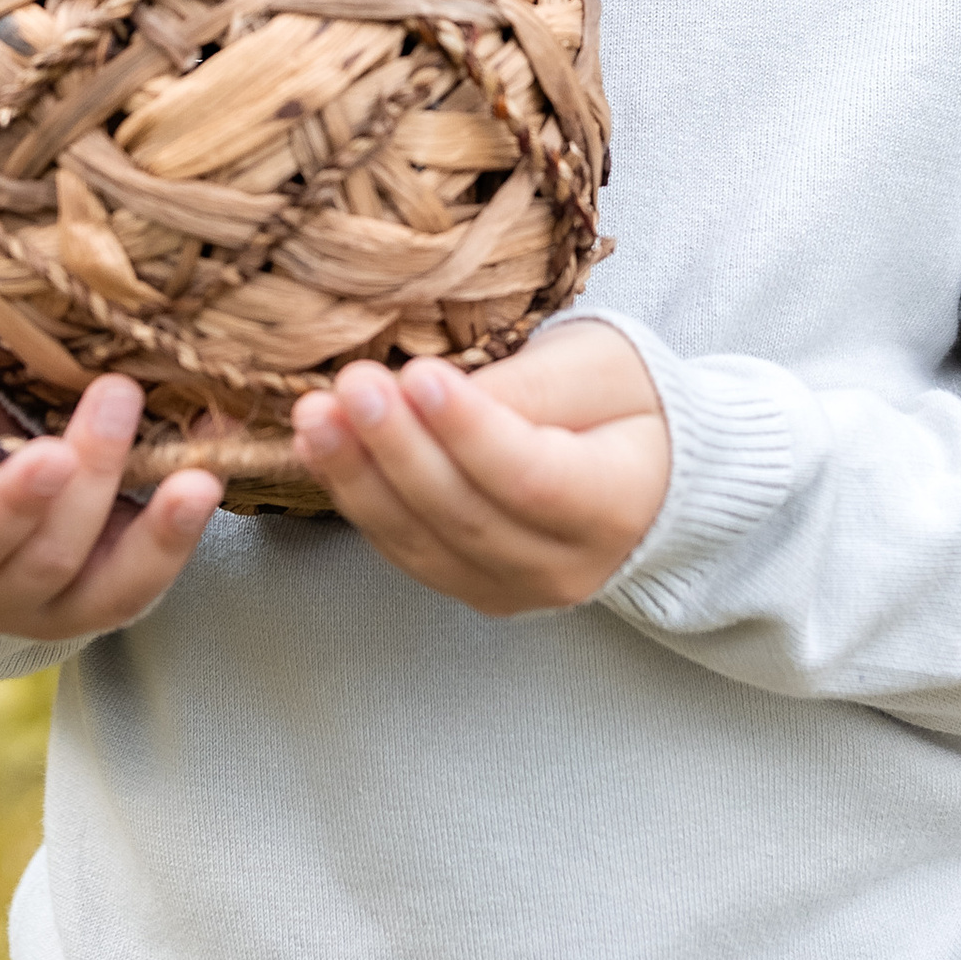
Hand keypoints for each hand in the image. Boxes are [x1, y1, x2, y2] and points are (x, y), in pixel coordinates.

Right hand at [0, 332, 220, 641]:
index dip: (9, 504)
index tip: (53, 455)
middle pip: (45, 558)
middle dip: (92, 480)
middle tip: (120, 397)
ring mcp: (50, 606)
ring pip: (109, 590)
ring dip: (158, 533)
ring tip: (197, 476)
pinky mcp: (106, 594)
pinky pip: (148, 580)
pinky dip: (184, 531)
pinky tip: (213, 472)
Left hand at [293, 322, 669, 615]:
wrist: (644, 470)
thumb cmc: (627, 404)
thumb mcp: (603, 369)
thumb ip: (533, 386)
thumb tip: (441, 394)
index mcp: (619, 506)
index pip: (533, 479)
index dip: (469, 433)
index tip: (420, 375)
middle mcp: (567, 568)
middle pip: (466, 517)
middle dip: (398, 448)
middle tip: (352, 385)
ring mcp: (515, 590)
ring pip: (423, 543)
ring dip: (360, 477)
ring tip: (316, 415)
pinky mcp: (471, 587)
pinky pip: (405, 551)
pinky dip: (358, 499)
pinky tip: (321, 448)